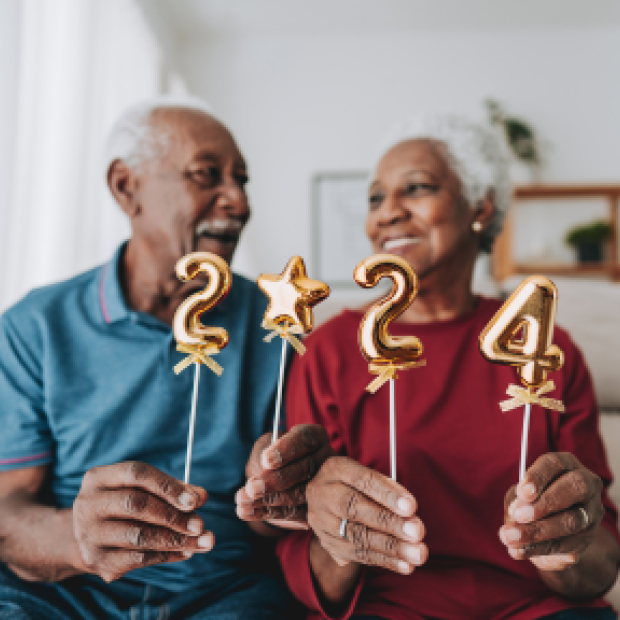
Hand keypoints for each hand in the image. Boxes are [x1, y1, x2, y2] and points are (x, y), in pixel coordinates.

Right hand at [73, 462, 210, 581]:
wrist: (87, 537)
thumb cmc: (123, 505)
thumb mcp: (142, 489)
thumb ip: (173, 490)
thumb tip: (201, 497)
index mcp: (99, 478)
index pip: (137, 473)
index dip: (168, 486)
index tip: (195, 500)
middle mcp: (88, 504)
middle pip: (136, 505)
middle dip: (173, 515)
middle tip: (200, 524)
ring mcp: (89, 534)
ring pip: (139, 536)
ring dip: (176, 540)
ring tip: (202, 541)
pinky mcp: (96, 560)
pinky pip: (138, 558)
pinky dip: (167, 555)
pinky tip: (186, 552)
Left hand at [235, 424, 333, 527]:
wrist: (276, 478)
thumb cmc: (270, 454)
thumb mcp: (266, 445)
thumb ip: (265, 450)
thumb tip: (264, 468)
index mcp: (315, 437)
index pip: (305, 439)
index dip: (285, 450)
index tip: (265, 460)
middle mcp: (326, 460)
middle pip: (305, 469)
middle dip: (276, 479)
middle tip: (252, 487)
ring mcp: (324, 486)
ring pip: (300, 494)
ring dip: (269, 500)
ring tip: (243, 501)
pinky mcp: (316, 509)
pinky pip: (295, 513)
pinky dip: (268, 513)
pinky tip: (247, 512)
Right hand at [305, 456, 427, 573]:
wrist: (325, 498)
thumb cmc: (355, 483)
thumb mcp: (366, 473)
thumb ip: (386, 487)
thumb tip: (409, 510)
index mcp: (335, 469)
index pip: (362, 480)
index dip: (387, 494)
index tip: (411, 506)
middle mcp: (322, 493)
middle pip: (355, 509)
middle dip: (389, 523)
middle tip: (417, 532)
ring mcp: (322, 521)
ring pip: (357, 536)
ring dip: (391, 547)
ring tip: (417, 552)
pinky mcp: (328, 544)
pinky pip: (357, 555)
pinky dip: (384, 560)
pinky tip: (405, 565)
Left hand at [500, 452, 603, 570]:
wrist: (549, 531)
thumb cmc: (531, 500)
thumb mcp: (520, 493)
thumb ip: (517, 497)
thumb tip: (516, 510)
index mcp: (565, 465)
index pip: (555, 464)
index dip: (538, 477)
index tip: (522, 492)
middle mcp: (585, 485)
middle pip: (574, 488)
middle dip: (545, 503)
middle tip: (519, 515)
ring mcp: (591, 512)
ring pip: (571, 521)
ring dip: (538, 531)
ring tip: (510, 536)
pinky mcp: (587, 539)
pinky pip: (566, 545)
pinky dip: (538, 549)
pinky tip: (518, 550)